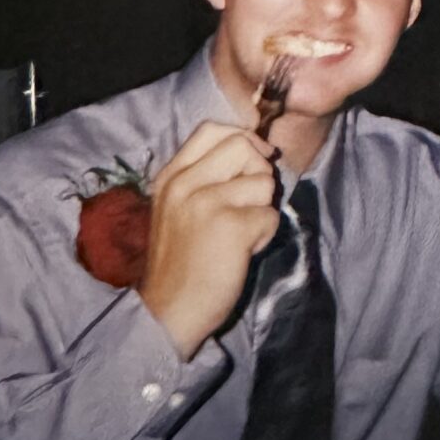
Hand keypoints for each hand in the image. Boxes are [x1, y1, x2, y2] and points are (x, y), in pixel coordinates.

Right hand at [138, 120, 281, 360]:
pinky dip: (265, 235)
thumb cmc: (180, 262)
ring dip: (262, 209)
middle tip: (249, 203)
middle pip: (243, 146)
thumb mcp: (177, 208)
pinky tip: (242, 252)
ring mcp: (206, 203)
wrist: (168, 311)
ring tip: (240, 234)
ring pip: (264, 182)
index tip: (253, 160)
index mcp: (170, 176)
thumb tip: (253, 151)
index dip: (242, 138)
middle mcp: (185, 184)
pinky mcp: (231, 227)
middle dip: (259, 172)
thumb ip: (204, 178)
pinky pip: (271, 215)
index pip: (211, 129)